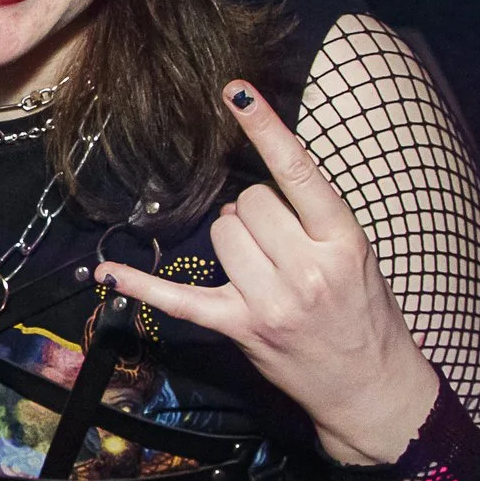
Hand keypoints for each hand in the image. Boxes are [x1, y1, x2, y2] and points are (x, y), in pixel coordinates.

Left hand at [94, 82, 439, 465]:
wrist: (371, 386)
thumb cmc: (364, 313)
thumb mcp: (357, 256)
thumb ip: (313, 219)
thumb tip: (254, 188)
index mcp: (343, 241)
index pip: (298, 171)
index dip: (265, 128)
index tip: (235, 93)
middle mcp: (306, 268)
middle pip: (247, 204)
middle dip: (255, 214)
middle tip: (278, 245)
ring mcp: (270, 301)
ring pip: (221, 234)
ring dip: (232, 242)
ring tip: (262, 268)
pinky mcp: (240, 327)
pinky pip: (179, 298)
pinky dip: (141, 286)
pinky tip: (108, 273)